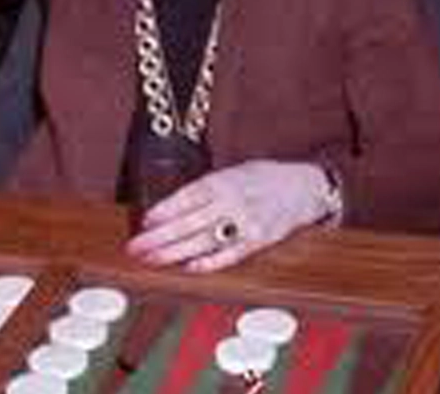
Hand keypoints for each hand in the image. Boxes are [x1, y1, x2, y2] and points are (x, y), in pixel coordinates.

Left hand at [127, 160, 333, 271]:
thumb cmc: (262, 177)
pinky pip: (230, 254)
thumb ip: (206, 188)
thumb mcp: (232, 172)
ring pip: (204, 241)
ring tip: (152, 259)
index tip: (144, 221)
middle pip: (190, 222)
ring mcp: (246, 223)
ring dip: (175, 252)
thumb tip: (172, 206)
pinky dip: (209, 262)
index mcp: (223, 180)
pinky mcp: (258, 241)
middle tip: (136, 247)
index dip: (165, 209)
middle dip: (160, 237)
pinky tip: (188, 267)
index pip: (188, 196)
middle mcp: (233, 201)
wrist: (304, 186)